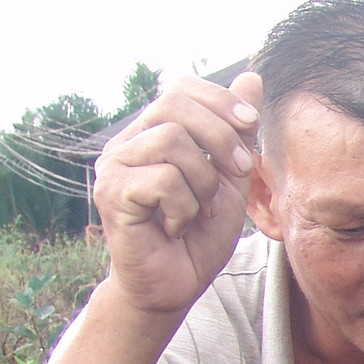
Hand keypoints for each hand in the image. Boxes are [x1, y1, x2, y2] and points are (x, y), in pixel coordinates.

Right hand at [92, 73, 264, 314]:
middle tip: (237, 172)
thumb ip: (236, 131)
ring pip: (173, 142)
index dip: (220, 100)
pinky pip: (163, 179)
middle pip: (175, 105)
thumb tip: (251, 77)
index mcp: (152, 133)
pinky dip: (185, 206)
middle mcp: (127, 143)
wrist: (175, 285)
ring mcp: (114, 167)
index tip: (250, 123)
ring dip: (203, 181)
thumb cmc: (199, 234)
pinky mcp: (112, 194)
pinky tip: (177, 226)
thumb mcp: (229, 178)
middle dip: (220, 137)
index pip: (181, 88)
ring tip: (198, 209)